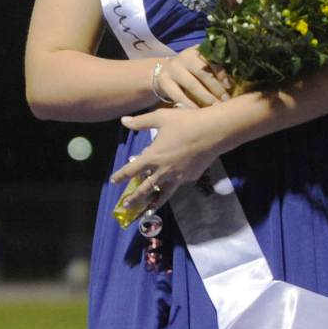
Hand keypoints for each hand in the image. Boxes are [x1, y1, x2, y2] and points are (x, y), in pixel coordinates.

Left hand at [109, 106, 223, 214]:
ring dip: (153, 202)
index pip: (131, 170)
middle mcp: (163, 170)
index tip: (113, 181)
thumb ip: (141, 122)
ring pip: (163, 193)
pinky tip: (175, 182)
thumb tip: (124, 121)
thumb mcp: (161, 117)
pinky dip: (174, 184)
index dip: (121, 176)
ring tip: (147, 211)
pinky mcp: (191, 176)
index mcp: (153, 157)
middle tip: (126, 204)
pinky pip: (179, 182)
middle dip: (134, 197)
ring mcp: (178, 176)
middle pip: (145, 188)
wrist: (213, 132)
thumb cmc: (186, 122)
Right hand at [153, 45, 231, 108]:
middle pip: (202, 72)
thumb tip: (232, 83)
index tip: (230, 85)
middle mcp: (184, 56)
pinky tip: (199, 112)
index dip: (221, 72)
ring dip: (205, 97)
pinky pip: (178, 95)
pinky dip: (190, 105)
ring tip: (215, 107)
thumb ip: (215, 68)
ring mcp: (172, 68)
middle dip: (216, 87)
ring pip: (191, 84)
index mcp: (197, 50)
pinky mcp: (163, 81)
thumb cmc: (191, 70)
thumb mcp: (201, 64)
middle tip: (225, 100)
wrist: (164, 72)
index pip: (211, 58)